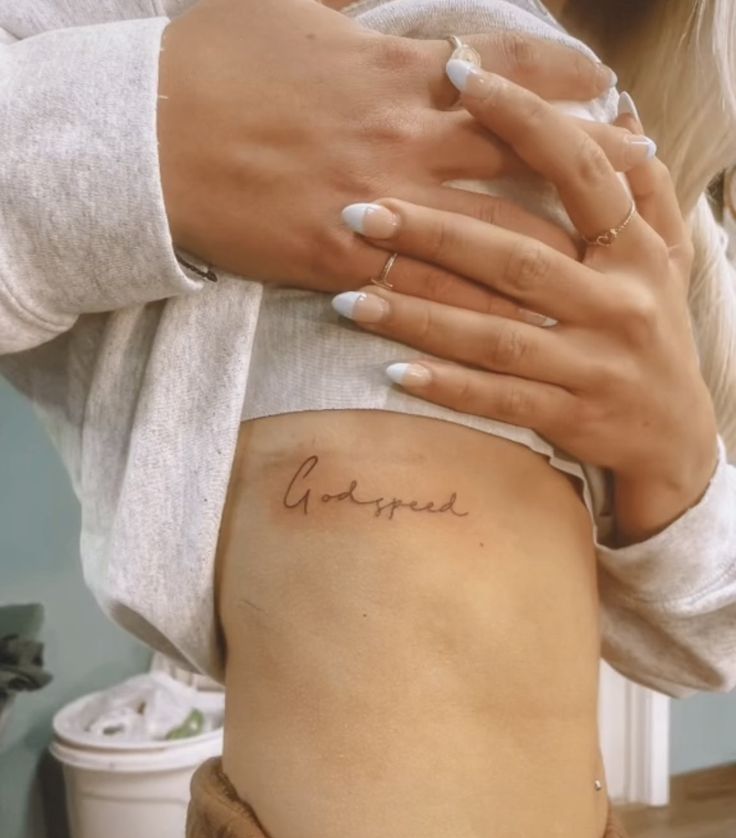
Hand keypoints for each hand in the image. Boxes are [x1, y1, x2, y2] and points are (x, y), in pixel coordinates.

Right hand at [158, 0, 633, 293]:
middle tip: (638, 178)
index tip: (608, 95)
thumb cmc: (209, 61)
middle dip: (588, 166)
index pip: (505, 75)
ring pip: (488, 235)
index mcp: (393, 70)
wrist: (143, 137)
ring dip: (552, 251)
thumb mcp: (291, 12)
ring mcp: (375, 205)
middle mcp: (401, 137)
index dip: (564, 86)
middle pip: (522, 156)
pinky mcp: (338, 261)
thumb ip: (359, 20)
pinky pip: (421, 293)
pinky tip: (512, 329)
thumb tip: (387, 19)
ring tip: (598, 268)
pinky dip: (469, 311)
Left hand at [333, 70, 718, 543]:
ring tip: (348, 299)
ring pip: (495, 336)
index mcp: (634, 252)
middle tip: (359, 212)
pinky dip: (448, 387)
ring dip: (418, 318)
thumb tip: (622, 119)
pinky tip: (394, 374)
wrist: (676, 438)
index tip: (463, 81)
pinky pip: (499, 401)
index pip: (581, 172)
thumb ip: (646, 191)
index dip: (525, 121)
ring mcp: (592, 366)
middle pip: (515, 258)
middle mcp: (616, 305)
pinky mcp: (569, 417)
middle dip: (433, 234)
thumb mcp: (668, 259)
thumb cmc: (657, 334)